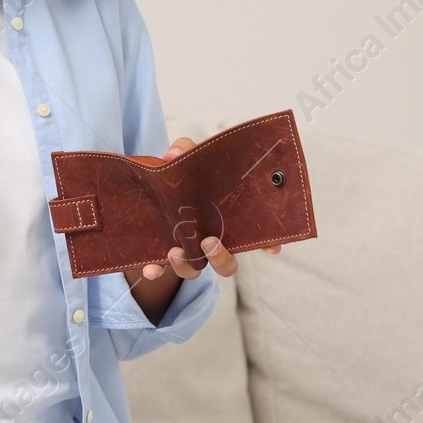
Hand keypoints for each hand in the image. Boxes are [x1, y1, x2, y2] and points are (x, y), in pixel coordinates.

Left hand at [129, 135, 281, 282]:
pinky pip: (161, 271)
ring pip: (195, 270)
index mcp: (227, 222)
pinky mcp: (163, 255)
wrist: (154, 194)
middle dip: (221, 258)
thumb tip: (172, 154)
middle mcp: (212, 242)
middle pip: (227, 264)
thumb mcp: (190, 160)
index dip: (267, 244)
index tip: (272, 247)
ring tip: (174, 252)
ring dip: (186, 266)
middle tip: (210, 242)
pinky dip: (156, 271)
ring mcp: (189, 252)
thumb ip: (186, 150)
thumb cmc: (185, 178)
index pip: (255, 237)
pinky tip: (150, 270)